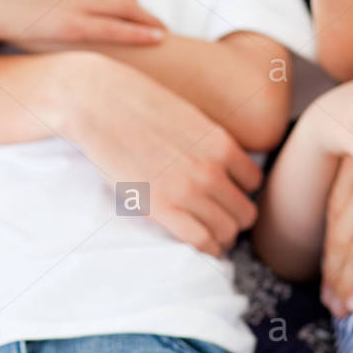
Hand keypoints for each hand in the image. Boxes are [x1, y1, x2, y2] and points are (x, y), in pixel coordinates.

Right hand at [0, 0, 166, 51]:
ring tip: (162, 34)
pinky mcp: (75, 24)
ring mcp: (80, 2)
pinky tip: (159, 38)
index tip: (133, 10)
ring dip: (149, 21)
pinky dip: (141, 33)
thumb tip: (47, 0)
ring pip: (129, 10)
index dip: (124, 0)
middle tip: (156, 24)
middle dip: (142, 11)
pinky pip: (118, 28)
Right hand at [55, 54, 263, 258]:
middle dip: (234, 218)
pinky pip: (201, 241)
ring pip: (228, 231)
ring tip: (208, 235)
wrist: (98, 103)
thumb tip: (217, 161)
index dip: (241, 191)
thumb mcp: (188, 116)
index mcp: (221, 143)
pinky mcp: (162, 207)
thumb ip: (208, 142)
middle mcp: (211, 169)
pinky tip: (200, 245)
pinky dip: (206, 249)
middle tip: (218, 219)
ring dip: (221, 237)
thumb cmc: (136, 104)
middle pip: (246, 212)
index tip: (226, 195)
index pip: (254, 182)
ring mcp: (188, 190)